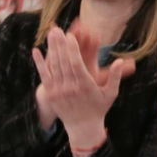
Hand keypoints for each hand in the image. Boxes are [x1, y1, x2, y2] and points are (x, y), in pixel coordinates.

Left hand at [32, 25, 132, 151]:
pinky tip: (36, 50)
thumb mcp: (111, 94)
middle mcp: (70, 88)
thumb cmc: (99, 108)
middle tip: (58, 29)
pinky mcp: (51, 93)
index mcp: (85, 86)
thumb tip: (120, 62)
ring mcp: (59, 90)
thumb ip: (115, 77)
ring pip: (54, 66)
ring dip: (51, 49)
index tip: (70, 36)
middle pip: (63, 62)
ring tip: (51, 34)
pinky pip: (44, 75)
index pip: (76, 64)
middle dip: (60, 44)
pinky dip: (39, 63)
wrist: (83, 127)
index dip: (72, 50)